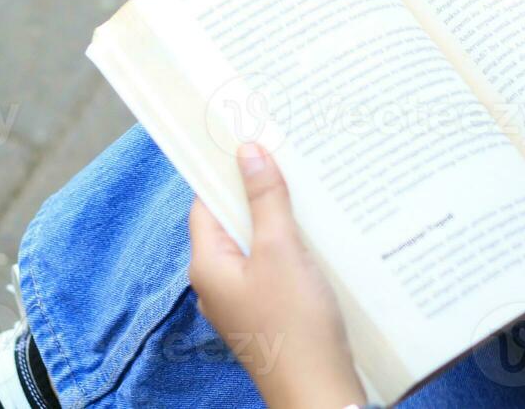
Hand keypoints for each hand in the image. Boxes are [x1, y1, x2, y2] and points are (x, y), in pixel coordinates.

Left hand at [189, 144, 365, 408]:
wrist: (319, 393)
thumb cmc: (295, 324)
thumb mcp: (281, 250)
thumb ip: (265, 199)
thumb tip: (248, 152)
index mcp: (207, 264)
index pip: (206, 203)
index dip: (226, 172)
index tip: (251, 141)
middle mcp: (217, 283)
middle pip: (233, 222)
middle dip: (259, 192)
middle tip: (288, 159)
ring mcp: (242, 301)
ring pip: (256, 245)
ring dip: (279, 220)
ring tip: (308, 192)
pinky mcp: (268, 314)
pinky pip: (273, 268)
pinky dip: (291, 248)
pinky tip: (318, 236)